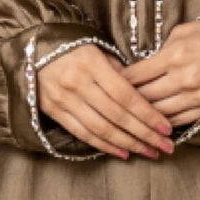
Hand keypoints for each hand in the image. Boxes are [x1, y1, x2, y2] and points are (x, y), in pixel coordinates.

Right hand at [37, 42, 175, 159]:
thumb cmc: (74, 47)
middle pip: (117, 115)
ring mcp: (63, 99)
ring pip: (101, 129)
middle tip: (165, 147)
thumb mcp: (99, 50)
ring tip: (148, 152)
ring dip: (128, 144)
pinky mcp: (53, 111)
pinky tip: (123, 152)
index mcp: (92, 64)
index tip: (166, 128)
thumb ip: (119, 73)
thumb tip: (143, 98)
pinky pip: (83, 134)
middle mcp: (77, 83)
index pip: (126, 95)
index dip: (148, 114)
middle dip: (144, 134)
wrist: (33, 48)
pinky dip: (104, 145)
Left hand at [120, 20, 199, 125]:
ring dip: (142, 115)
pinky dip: (162, 123)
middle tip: (114, 102)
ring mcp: (194, 97)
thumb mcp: (184, 31)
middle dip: (126, 100)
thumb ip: (162, 47)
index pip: (136, 75)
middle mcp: (182, 79)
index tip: (110, 83)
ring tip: (130, 115)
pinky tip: (153, 122)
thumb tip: (142, 62)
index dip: (119, 81)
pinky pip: (176, 121)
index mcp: (174, 56)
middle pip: (143, 97)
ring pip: (157, 113)